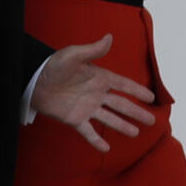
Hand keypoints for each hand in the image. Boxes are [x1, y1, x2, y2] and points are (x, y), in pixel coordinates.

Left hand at [31, 33, 155, 151]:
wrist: (33, 81)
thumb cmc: (52, 65)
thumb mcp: (73, 55)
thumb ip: (92, 50)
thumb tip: (109, 37)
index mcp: (99, 77)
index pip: (123, 85)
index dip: (137, 91)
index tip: (152, 97)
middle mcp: (96, 93)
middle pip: (121, 104)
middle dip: (136, 112)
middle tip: (152, 120)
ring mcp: (87, 107)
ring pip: (109, 119)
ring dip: (122, 126)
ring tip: (135, 134)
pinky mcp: (75, 119)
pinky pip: (88, 132)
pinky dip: (96, 140)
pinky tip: (106, 149)